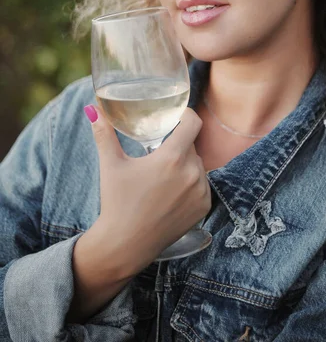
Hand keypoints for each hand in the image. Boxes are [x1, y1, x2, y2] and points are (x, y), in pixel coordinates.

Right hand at [85, 105, 210, 275]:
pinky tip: (171, 193)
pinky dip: (191, 184)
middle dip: (177, 146)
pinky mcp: (203, 207)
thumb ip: (104, 134)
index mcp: (172, 158)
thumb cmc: (117, 203)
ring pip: (197, 165)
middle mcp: (192, 173)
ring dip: (185, 165)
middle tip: (158, 154)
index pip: (193, 123)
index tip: (178, 116)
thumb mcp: (111, 165)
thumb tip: (93, 109)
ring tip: (162, 177)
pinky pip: (202, 185)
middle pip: (191, 145)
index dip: (186, 115)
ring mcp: (200, 192)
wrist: (125, 245)